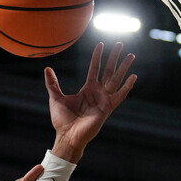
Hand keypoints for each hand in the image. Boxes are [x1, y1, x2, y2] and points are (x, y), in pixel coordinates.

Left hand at [47, 42, 136, 162]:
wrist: (67, 136)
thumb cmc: (62, 120)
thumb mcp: (55, 98)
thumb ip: (52, 83)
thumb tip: (47, 69)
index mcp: (87, 89)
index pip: (95, 69)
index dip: (98, 57)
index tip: (101, 44)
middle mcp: (98, 93)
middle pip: (108, 71)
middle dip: (114, 58)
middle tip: (120, 44)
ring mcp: (104, 100)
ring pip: (116, 80)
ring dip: (124, 67)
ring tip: (131, 55)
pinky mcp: (107, 109)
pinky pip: (119, 96)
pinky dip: (127, 87)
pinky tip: (133, 77)